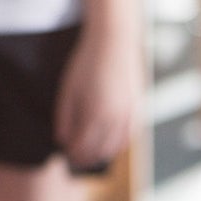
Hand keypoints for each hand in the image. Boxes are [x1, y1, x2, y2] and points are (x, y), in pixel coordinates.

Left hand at [55, 26, 141, 169]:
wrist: (114, 42)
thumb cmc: (86, 63)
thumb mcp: (68, 88)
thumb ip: (64, 116)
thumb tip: (61, 141)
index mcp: (96, 115)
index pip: (83, 148)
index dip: (72, 154)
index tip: (63, 155)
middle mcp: (116, 121)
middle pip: (99, 152)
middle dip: (85, 158)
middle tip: (73, 158)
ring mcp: (131, 116)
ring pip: (116, 147)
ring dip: (101, 154)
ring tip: (87, 153)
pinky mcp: (139, 110)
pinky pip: (128, 137)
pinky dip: (117, 145)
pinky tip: (107, 142)